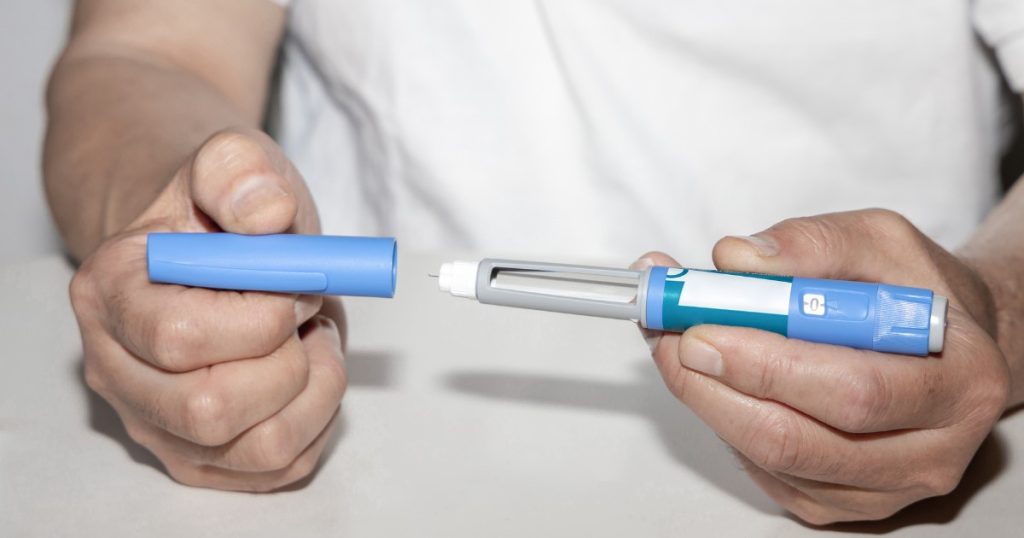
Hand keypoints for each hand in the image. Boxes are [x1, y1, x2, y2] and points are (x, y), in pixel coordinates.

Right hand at [70, 129, 346, 490]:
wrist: (215, 243)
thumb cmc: (221, 211)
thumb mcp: (232, 163)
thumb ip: (240, 172)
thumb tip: (266, 216)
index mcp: (109, 294)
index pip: (180, 338)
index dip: (262, 314)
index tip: (297, 281)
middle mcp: (118, 371)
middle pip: (211, 410)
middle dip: (290, 360)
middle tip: (307, 311)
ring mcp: (157, 424)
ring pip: (258, 448)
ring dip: (317, 390)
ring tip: (312, 338)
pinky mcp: (203, 455)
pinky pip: (282, 465)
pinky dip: (320, 417)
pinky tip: (309, 369)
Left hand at [639, 209, 1009, 523]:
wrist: (944, 344)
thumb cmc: (916, 293)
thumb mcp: (881, 241)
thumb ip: (813, 244)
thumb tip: (736, 260)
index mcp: (960, 380)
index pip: (852, 389)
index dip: (765, 364)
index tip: (700, 328)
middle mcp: (932, 450)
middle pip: (799, 439)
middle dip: (716, 386)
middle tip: (669, 338)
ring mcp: (885, 486)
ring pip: (773, 461)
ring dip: (707, 401)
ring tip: (674, 343)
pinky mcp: (842, 502)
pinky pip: (767, 472)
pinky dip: (724, 421)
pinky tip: (711, 376)